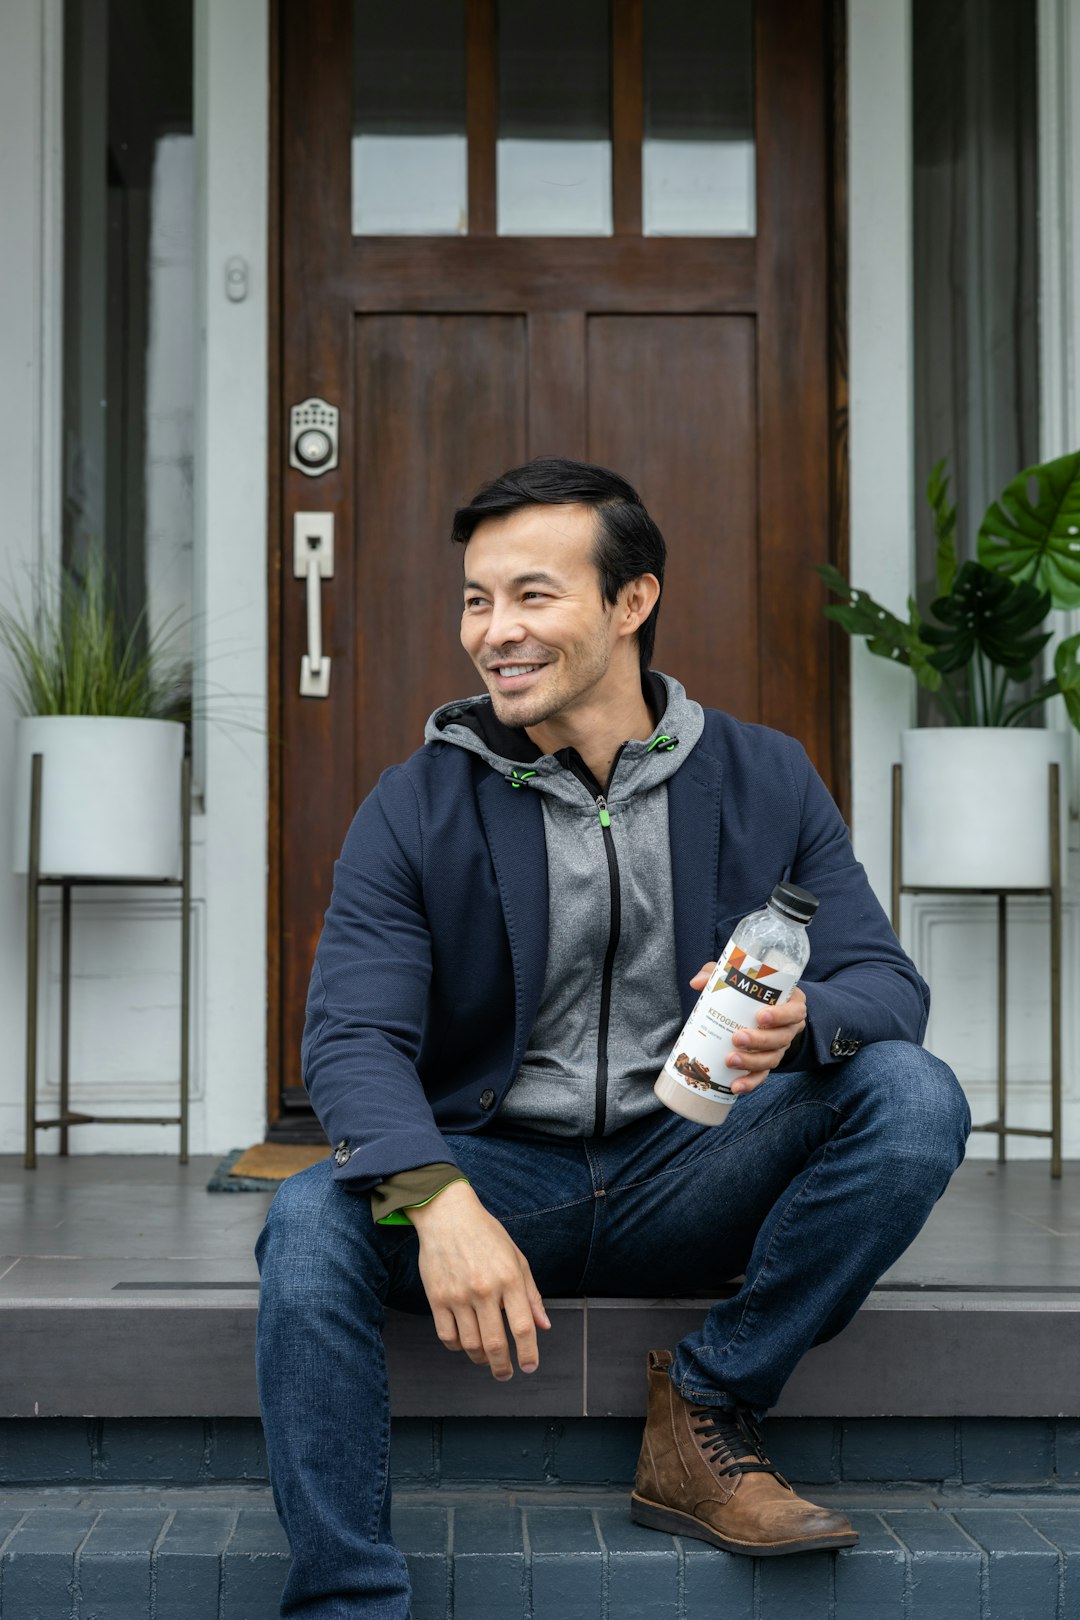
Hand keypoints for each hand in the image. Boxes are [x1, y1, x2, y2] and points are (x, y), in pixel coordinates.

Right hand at [408, 1180, 550, 1379]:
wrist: (447, 1215)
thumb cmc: (486, 1234)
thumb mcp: (517, 1258)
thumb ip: (531, 1294)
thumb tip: (544, 1326)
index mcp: (509, 1278)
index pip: (523, 1327)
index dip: (529, 1353)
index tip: (530, 1366)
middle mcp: (484, 1289)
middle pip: (496, 1344)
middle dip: (503, 1367)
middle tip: (506, 1373)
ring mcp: (458, 1295)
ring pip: (470, 1344)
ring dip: (481, 1359)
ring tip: (487, 1359)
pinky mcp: (436, 1297)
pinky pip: (447, 1336)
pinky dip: (457, 1347)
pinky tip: (465, 1344)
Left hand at [689, 962, 807, 1096]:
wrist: (761, 1013)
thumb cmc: (751, 993)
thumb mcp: (740, 980)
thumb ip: (719, 974)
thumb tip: (696, 983)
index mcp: (790, 1004)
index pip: (794, 1011)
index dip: (781, 1015)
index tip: (761, 1016)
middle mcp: (789, 1028)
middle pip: (781, 1038)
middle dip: (760, 1040)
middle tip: (737, 1038)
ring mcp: (779, 1048)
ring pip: (772, 1059)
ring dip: (752, 1062)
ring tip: (730, 1060)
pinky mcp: (767, 1063)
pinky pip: (762, 1076)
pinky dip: (750, 1082)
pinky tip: (735, 1086)